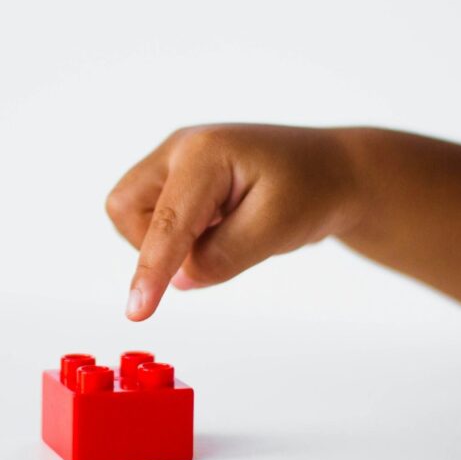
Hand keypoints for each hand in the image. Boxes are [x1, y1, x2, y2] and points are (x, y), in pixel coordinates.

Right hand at [106, 124, 359, 319]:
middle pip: (127, 208)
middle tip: (209, 252)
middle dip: (152, 244)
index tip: (136, 312)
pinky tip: (220, 226)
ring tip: (224, 233)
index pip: (166, 223)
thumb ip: (223, 257)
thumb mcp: (276, 229)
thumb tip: (178, 279)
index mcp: (205, 153)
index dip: (150, 270)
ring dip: (166, 241)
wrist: (333, 172)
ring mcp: (177, 159)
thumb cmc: (313, 190)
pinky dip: (177, 235)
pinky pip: (154, 215)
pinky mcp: (179, 177)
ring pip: (135, 214)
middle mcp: (181, 148)